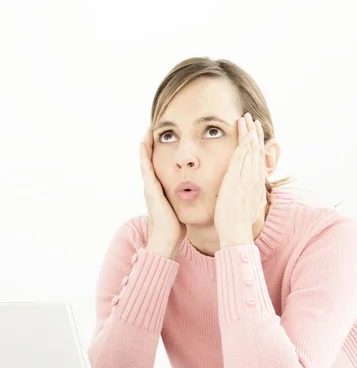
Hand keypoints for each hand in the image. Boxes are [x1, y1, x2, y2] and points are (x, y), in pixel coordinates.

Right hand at [139, 127, 185, 258]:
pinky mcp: (150, 189)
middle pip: (152, 159)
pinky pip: (146, 167)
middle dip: (154, 144)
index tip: (169, 139)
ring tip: (149, 128)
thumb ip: (187, 201)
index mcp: (162, 190)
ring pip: (147, 160)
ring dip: (147, 144)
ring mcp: (150, 187)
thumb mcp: (183, 209)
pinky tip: (144, 141)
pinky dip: (144, 154)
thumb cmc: (176, 228)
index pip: (162, 166)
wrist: (167, 239)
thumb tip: (199, 197)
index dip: (164, 152)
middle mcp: (154, 186)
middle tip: (156, 127)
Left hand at [214, 113, 266, 246]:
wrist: (236, 234)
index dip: (256, 144)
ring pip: (250, 150)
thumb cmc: (238, 225)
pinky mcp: (237, 180)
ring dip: (249, 133)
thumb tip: (254, 196)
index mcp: (255, 185)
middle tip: (251, 118)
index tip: (254, 132)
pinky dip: (244, 144)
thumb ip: (251, 198)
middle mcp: (254, 179)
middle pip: (256, 151)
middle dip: (254, 133)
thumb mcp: (249, 208)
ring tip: (246, 118)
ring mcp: (247, 179)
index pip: (257, 159)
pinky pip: (242, 157)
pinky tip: (245, 133)